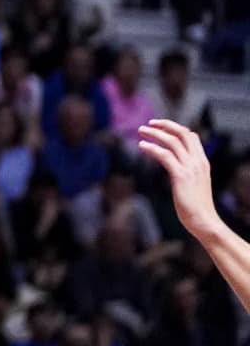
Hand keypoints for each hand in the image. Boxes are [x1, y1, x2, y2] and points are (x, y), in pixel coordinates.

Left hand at [138, 119, 222, 239]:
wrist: (204, 221)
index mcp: (203, 163)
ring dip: (155, 134)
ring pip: (172, 141)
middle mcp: (198, 162)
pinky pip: (165, 155)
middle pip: (183, 134)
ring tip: (141, 131)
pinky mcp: (181, 176)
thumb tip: (174, 168)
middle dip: (165, 125)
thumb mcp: (194, 184)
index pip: (192, 137)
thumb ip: (185, 173)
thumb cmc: (196, 207)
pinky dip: (152, 148)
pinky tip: (142, 146)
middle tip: (149, 124)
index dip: (176, 129)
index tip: (161, 127)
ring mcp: (191, 168)